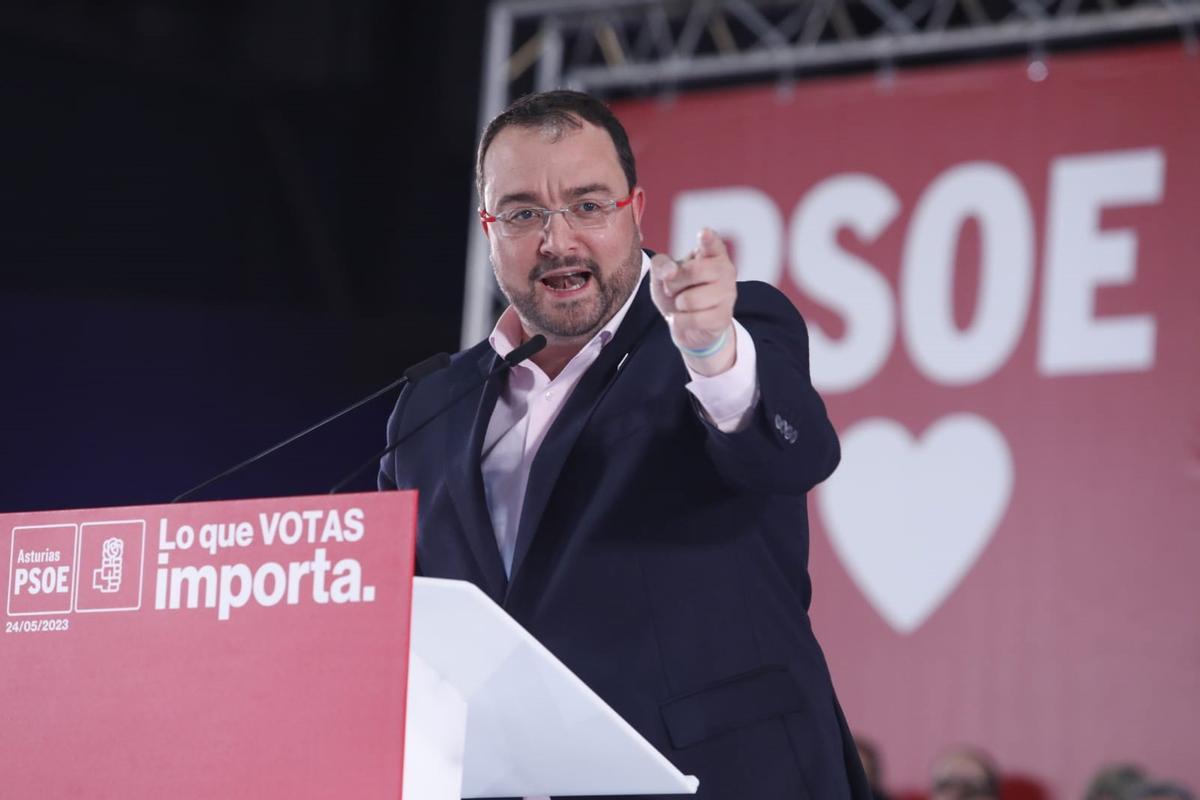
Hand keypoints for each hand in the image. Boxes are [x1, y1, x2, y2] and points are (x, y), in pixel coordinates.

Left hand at [650, 228, 737, 375]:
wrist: (687, 323)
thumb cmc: (677, 292)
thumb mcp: (662, 275)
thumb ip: (661, 265)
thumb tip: (671, 271)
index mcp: (711, 252)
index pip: (711, 243)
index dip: (707, 239)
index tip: (704, 233)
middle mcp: (725, 269)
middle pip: (692, 271)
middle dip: (674, 284)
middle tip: (676, 289)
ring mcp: (728, 294)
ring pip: (689, 300)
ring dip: (678, 306)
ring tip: (684, 305)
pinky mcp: (724, 317)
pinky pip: (693, 320)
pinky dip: (681, 322)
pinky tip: (687, 319)